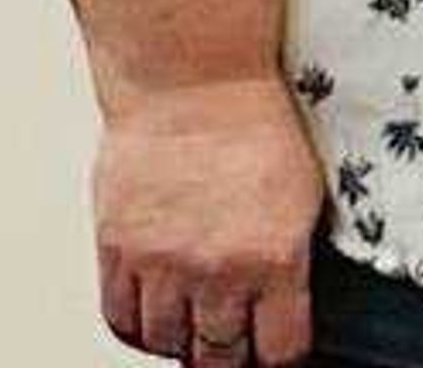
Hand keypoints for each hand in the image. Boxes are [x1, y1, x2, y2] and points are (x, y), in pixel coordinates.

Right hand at [93, 75, 321, 364]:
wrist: (194, 82)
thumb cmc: (254, 123)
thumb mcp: (304, 193)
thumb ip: (291, 257)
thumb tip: (288, 302)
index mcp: (274, 256)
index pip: (279, 348)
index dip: (279, 358)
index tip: (277, 353)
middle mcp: (216, 269)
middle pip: (218, 356)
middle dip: (229, 360)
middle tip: (234, 352)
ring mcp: (162, 264)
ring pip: (167, 343)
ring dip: (182, 345)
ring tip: (195, 333)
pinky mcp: (118, 251)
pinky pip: (121, 319)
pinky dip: (139, 330)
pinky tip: (155, 322)